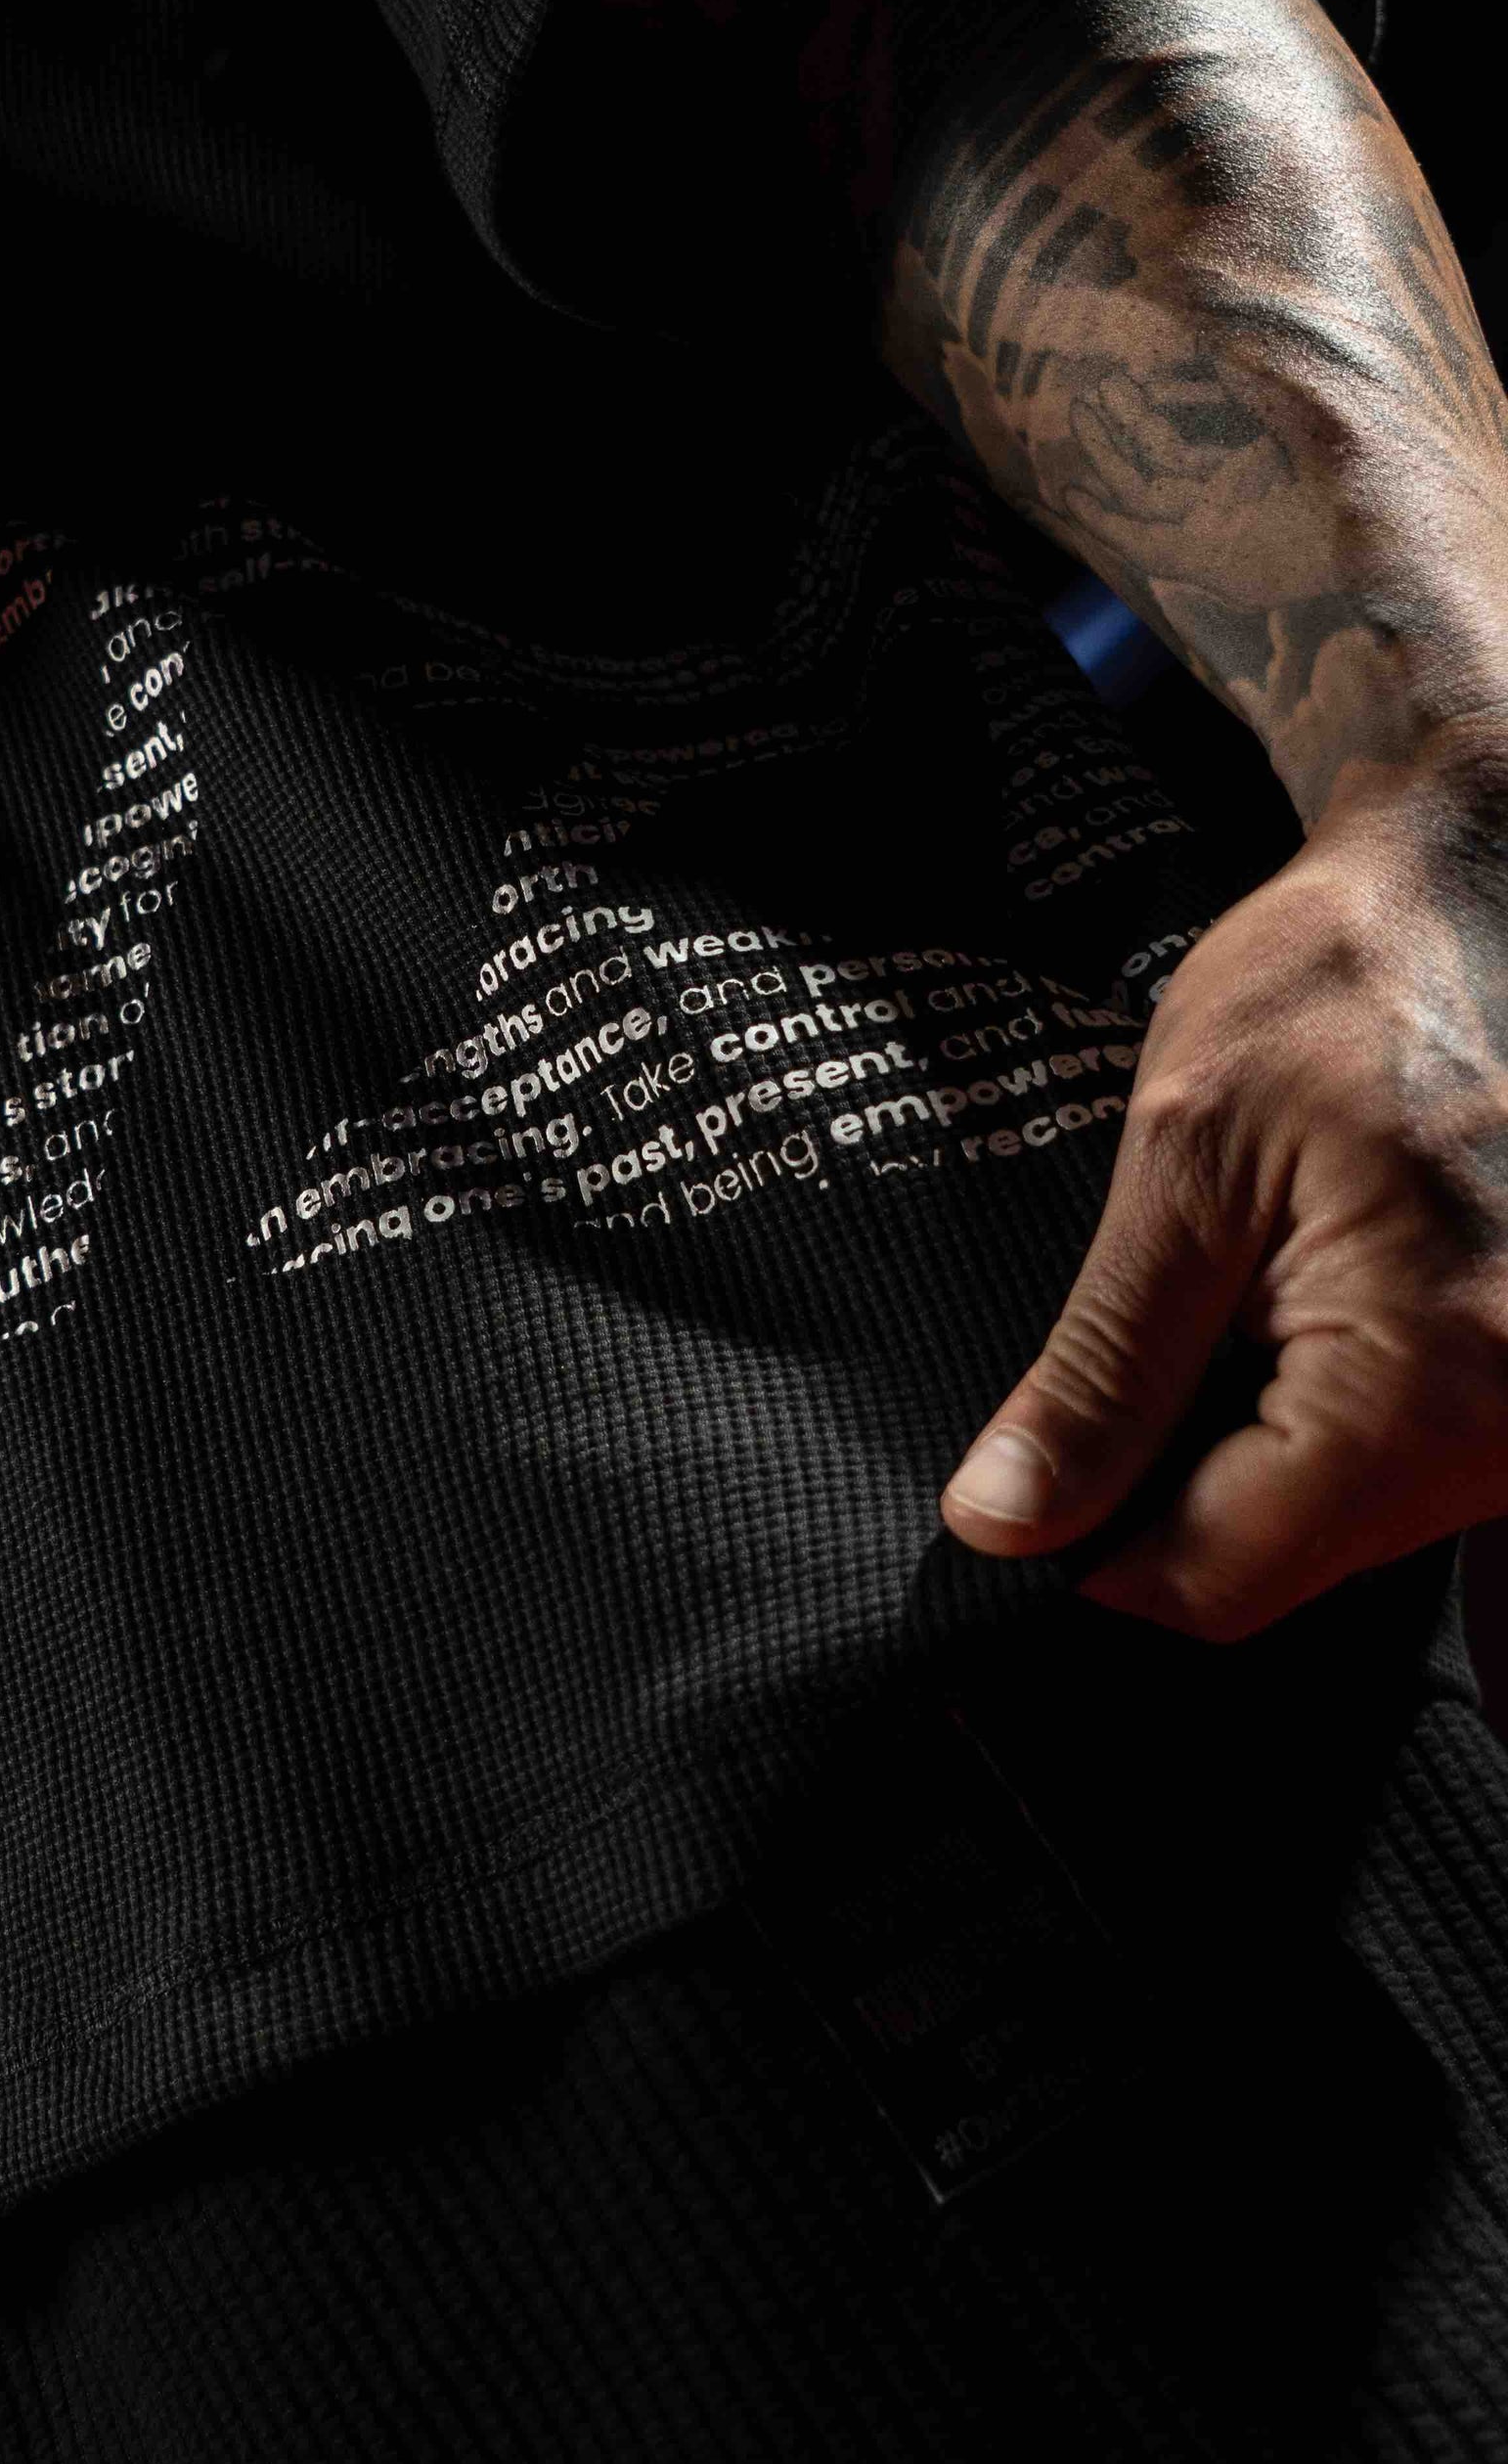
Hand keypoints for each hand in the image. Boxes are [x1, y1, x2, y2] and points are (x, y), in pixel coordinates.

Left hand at [937, 757, 1507, 1637]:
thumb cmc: (1341, 985)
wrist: (1486, 880)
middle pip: (1291, 1564)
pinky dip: (1326, 1407)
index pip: (1218, 1583)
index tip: (1025, 1483)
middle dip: (1175, 1490)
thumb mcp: (1184, 1161)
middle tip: (1125, 1348)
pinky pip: (1412, 1454)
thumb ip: (1104, 1366)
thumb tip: (1004, 1522)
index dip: (1092, 1551)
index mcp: (1424, 1393)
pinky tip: (1286, 1302)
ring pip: (1351, 1518)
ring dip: (1253, 1443)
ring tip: (1218, 1298)